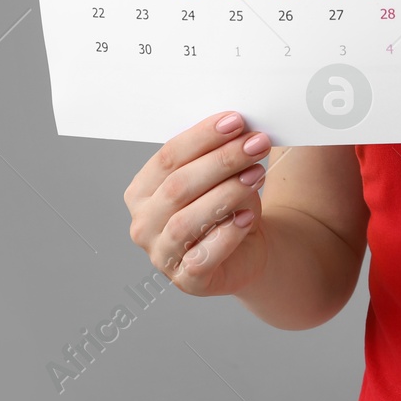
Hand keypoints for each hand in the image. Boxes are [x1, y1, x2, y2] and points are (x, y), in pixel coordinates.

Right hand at [124, 111, 271, 297]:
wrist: (248, 249)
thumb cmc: (229, 206)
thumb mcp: (222, 174)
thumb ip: (219, 151)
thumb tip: (238, 126)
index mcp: (142, 191)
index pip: (167, 158)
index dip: (202, 137)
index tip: (235, 121)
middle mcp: (144, 224)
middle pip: (177, 186)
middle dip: (221, 161)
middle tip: (256, 143)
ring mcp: (161, 255)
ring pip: (186, 222)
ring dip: (226, 194)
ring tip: (257, 175)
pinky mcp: (187, 280)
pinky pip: (202, 257)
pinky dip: (226, 235)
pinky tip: (248, 218)